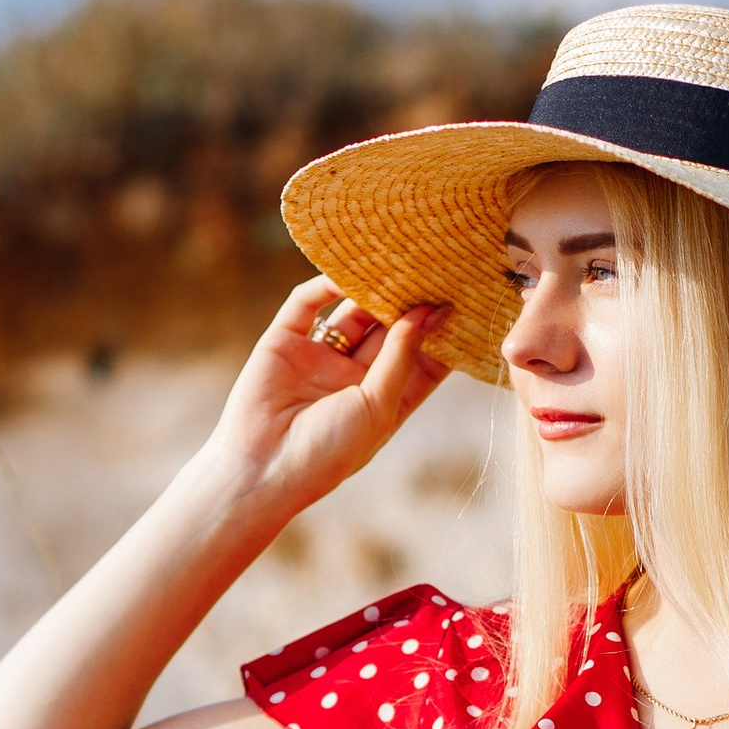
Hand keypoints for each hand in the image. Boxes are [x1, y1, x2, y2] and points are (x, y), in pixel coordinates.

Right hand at [205, 277, 449, 523]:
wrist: (262, 468)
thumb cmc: (328, 451)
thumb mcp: (378, 406)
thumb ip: (402, 356)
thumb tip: (428, 312)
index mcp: (383, 399)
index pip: (423, 361)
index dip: (443, 334)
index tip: (467, 302)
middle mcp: (354, 376)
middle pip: (391, 329)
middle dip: (411, 302)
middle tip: (436, 268)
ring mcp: (320, 356)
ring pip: (353, 311)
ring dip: (372, 288)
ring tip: (398, 260)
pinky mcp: (285, 341)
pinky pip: (307, 303)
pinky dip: (326, 284)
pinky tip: (349, 271)